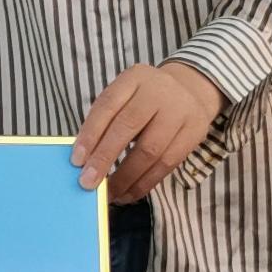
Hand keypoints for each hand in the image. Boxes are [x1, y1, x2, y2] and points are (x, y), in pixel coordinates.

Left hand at [72, 61, 224, 199]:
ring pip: (150, 150)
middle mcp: (159, 91)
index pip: (108, 105)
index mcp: (134, 78)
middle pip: (128, 126)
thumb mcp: (124, 96)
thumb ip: (105, 121)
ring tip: (109, 193)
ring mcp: (180, 112)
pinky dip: (145, 183)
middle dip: (105, 158)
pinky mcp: (194, 133)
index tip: (76, 161)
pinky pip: (167, 164)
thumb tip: (84, 160)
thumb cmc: (144, 99)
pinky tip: (129, 193)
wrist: (190, 90)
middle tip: (88, 183)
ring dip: (126, 178)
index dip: (90, 134)